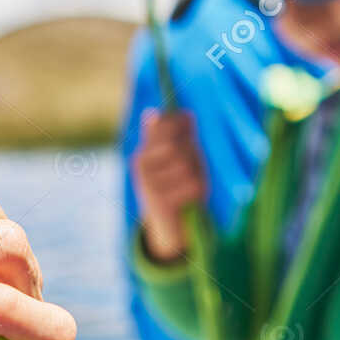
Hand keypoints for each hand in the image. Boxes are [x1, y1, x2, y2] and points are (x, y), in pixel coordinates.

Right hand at [130, 108, 208, 263]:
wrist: (167, 227)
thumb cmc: (175, 187)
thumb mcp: (171, 160)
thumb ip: (165, 137)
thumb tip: (152, 112)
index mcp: (143, 152)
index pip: (166, 125)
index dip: (184, 125)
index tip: (192, 129)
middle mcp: (140, 166)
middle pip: (179, 145)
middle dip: (193, 153)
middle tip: (197, 166)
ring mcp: (148, 184)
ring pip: (187, 165)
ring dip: (199, 174)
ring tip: (194, 183)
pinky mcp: (160, 202)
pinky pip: (192, 186)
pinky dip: (199, 190)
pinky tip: (192, 197)